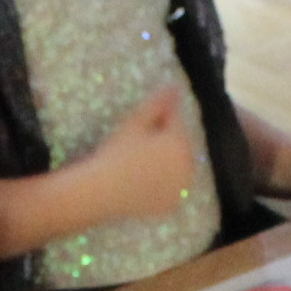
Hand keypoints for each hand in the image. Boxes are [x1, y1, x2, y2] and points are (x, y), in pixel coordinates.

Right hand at [85, 86, 201, 226]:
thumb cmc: (117, 152)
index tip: (138, 129)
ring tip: (139, 164)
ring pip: (178, 167)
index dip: (157, 121)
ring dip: (167, 162)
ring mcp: (182, 188)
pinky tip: (144, 181)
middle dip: (164, 141)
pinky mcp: (173, 204)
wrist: (102, 191)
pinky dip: (164, 184)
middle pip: (180, 145)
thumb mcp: (136, 122)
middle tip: (136, 148)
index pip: (176, 122)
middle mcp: (188, 166)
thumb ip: (158, 103)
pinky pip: (173, 189)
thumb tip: (175, 86)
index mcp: (181, 142)